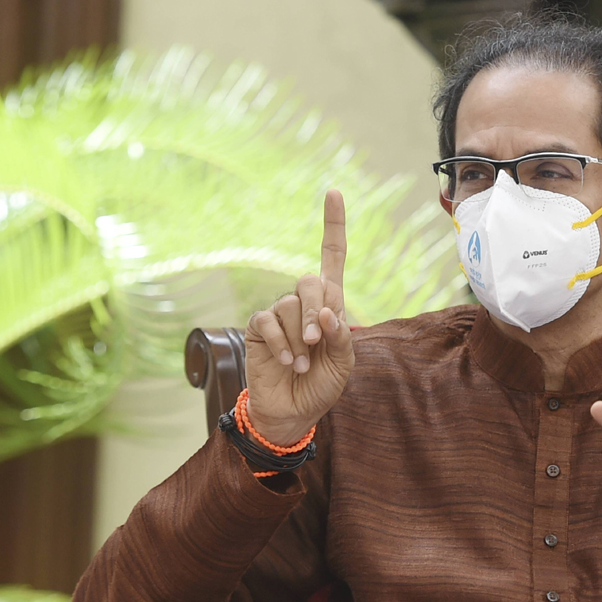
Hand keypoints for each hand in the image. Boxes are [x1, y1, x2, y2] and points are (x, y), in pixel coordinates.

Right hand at [243, 190, 354, 446]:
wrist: (293, 411)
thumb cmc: (322, 385)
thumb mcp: (343, 363)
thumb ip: (341, 336)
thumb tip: (328, 311)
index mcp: (331, 303)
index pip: (332, 256)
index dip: (333, 225)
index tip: (333, 191)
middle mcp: (304, 301)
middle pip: (310, 282)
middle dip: (315, 312)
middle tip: (317, 342)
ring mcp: (280, 312)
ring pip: (290, 307)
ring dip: (299, 340)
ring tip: (303, 365)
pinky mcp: (258, 326)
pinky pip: (269, 322)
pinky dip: (281, 345)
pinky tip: (287, 363)